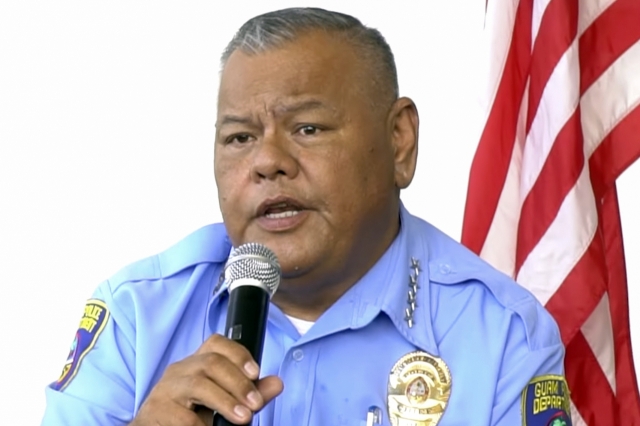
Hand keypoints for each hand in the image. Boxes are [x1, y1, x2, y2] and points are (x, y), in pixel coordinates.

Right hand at [130, 334, 283, 425]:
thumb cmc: (190, 416)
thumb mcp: (222, 403)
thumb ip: (248, 393)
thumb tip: (277, 383)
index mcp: (196, 363)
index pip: (216, 343)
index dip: (238, 353)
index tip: (256, 372)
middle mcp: (180, 369)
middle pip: (211, 362)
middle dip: (238, 382)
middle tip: (256, 404)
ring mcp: (166, 388)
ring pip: (198, 384)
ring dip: (225, 401)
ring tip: (243, 418)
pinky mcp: (156, 409)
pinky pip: (183, 416)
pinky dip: (202, 424)